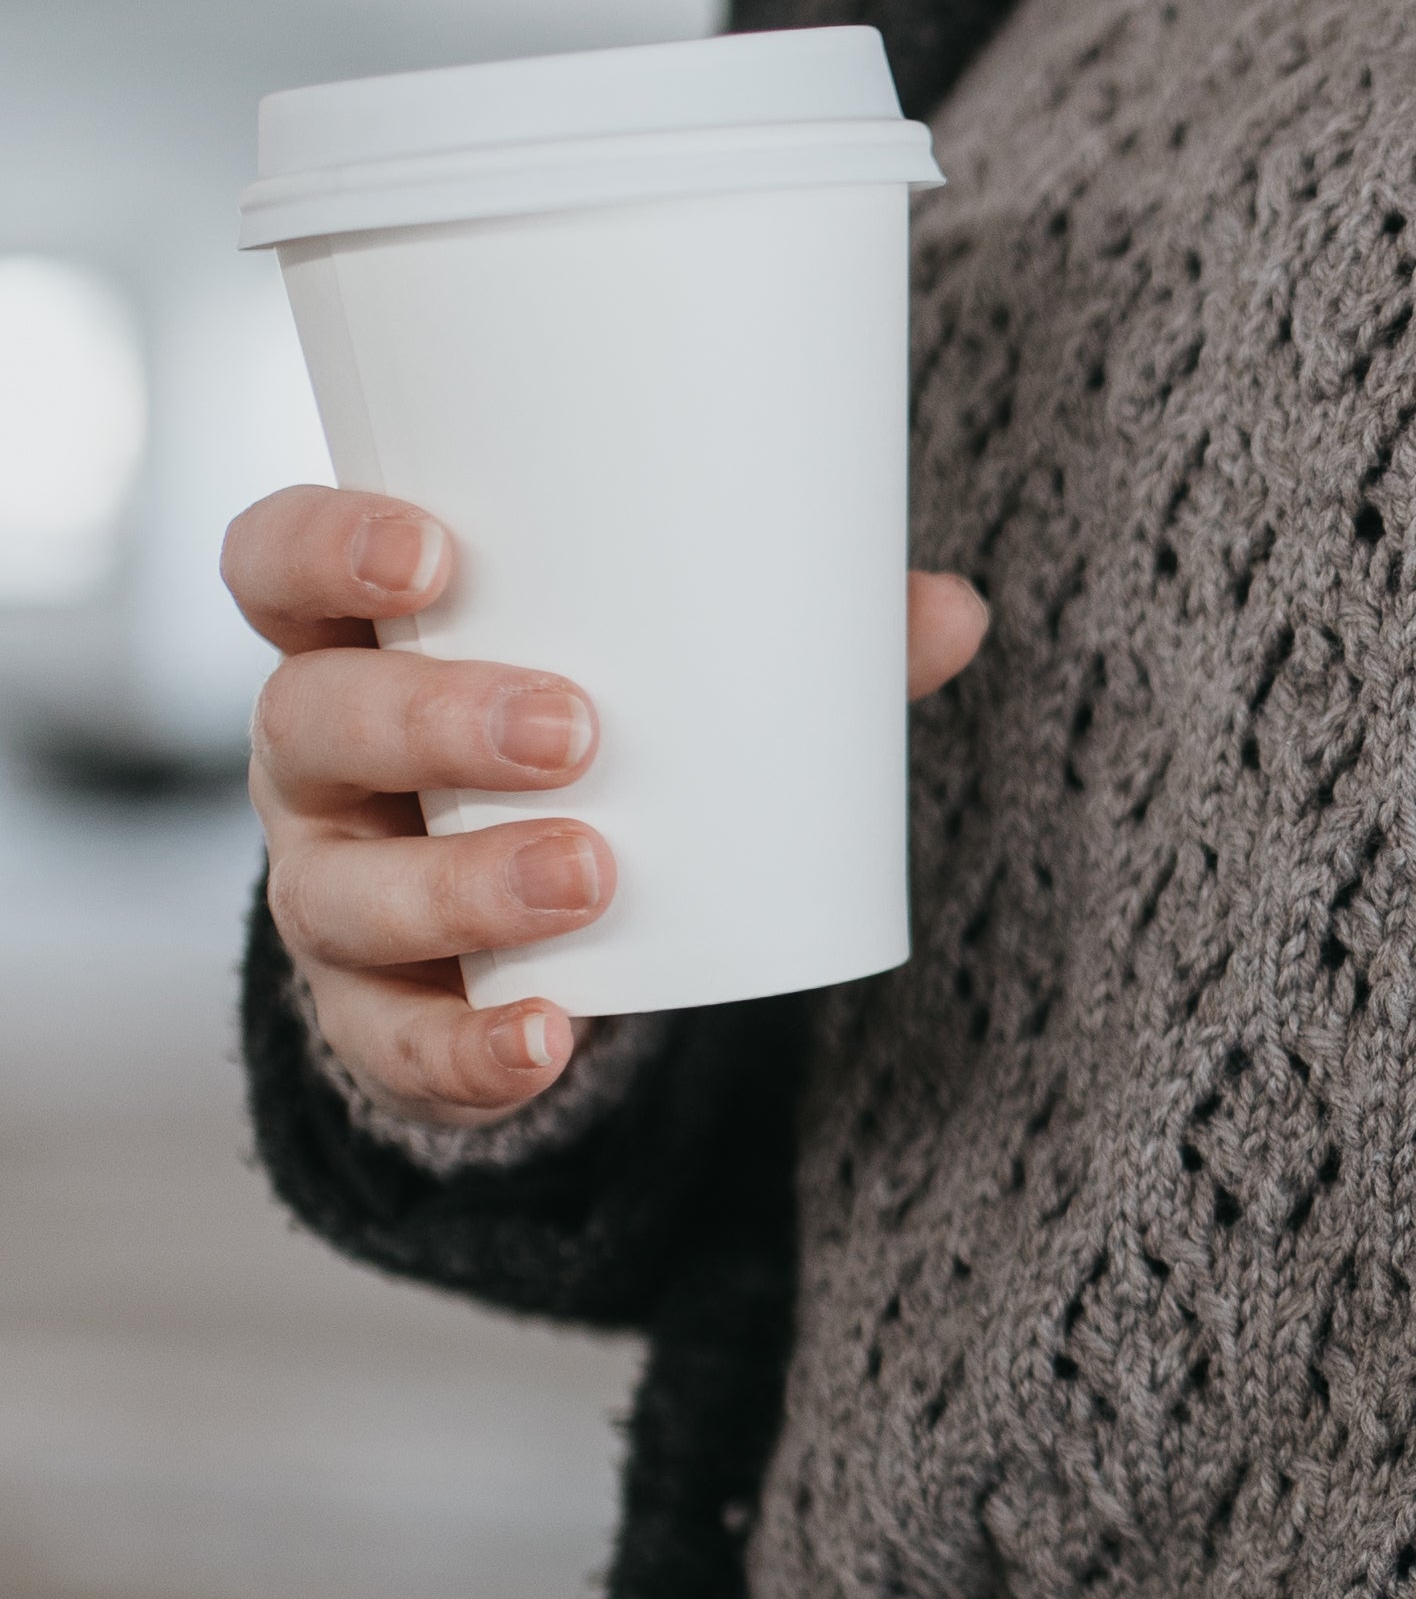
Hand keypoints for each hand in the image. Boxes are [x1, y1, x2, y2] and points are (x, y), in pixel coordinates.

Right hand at [226, 484, 990, 1133]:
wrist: (541, 927)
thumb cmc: (590, 749)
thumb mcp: (663, 684)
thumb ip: (797, 642)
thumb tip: (955, 610)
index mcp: (360, 640)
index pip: (277, 565)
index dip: (325, 548)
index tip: (431, 554)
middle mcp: (315, 762)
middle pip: (310, 723)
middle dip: (431, 721)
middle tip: (574, 730)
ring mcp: (328, 890)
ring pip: (337, 890)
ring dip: (461, 886)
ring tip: (593, 876)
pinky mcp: (371, 1015)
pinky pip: (391, 1043)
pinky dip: (467, 1050)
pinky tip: (546, 1038)